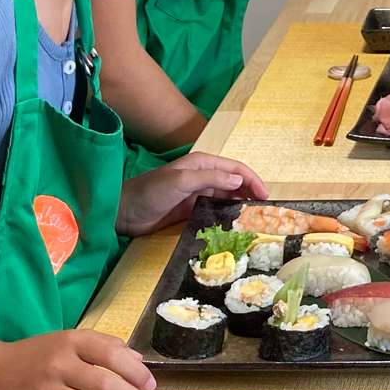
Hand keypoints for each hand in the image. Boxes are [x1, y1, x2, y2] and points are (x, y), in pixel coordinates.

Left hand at [117, 152, 266, 235]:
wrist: (124, 212)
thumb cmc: (150, 192)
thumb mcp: (181, 181)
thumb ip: (210, 179)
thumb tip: (239, 182)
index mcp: (202, 164)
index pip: (235, 169)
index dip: (252, 180)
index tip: (265, 197)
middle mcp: (203, 176)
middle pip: (234, 183)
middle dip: (250, 193)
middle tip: (264, 211)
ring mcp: (198, 194)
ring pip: (227, 197)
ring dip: (241, 205)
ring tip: (254, 219)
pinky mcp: (192, 210)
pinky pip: (216, 211)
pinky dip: (228, 215)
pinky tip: (235, 225)